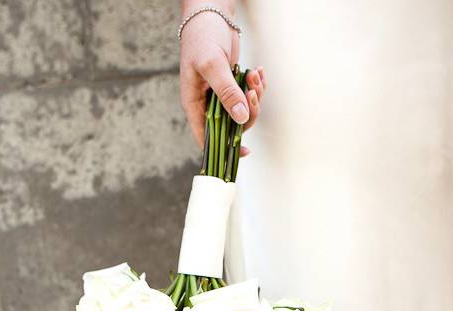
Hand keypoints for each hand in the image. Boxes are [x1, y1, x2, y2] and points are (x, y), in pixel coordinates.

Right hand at [179, 3, 265, 155]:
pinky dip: (258, 86)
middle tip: (254, 92)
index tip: (241, 152)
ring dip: (255, 96)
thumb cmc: (202, 38)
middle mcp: (207, 102)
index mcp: (194, 103)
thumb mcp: (212, 65)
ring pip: (243, 110)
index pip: (206, 135)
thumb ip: (226, 92)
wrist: (210, 15)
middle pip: (231, 125)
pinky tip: (258, 72)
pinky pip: (249, 96)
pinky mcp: (233, 84)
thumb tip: (240, 118)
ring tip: (255, 75)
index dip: (222, 147)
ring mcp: (221, 94)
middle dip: (248, 111)